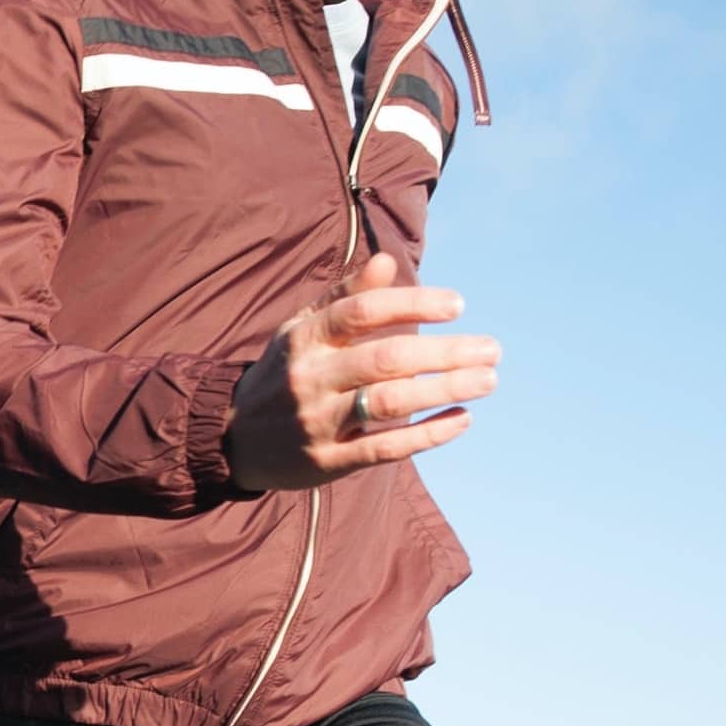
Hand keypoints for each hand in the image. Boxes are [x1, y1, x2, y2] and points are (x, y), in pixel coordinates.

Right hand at [223, 253, 500, 491]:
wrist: (234, 438)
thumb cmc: (283, 373)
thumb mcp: (303, 328)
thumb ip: (345, 296)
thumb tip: (389, 262)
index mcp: (305, 338)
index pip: (363, 312)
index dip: (414, 303)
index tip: (458, 305)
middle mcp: (309, 378)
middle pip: (386, 359)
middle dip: (445, 353)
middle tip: (491, 349)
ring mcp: (317, 423)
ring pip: (389, 403)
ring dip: (444, 390)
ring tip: (487, 381)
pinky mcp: (327, 463)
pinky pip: (385, 448)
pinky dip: (428, 434)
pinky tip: (461, 419)